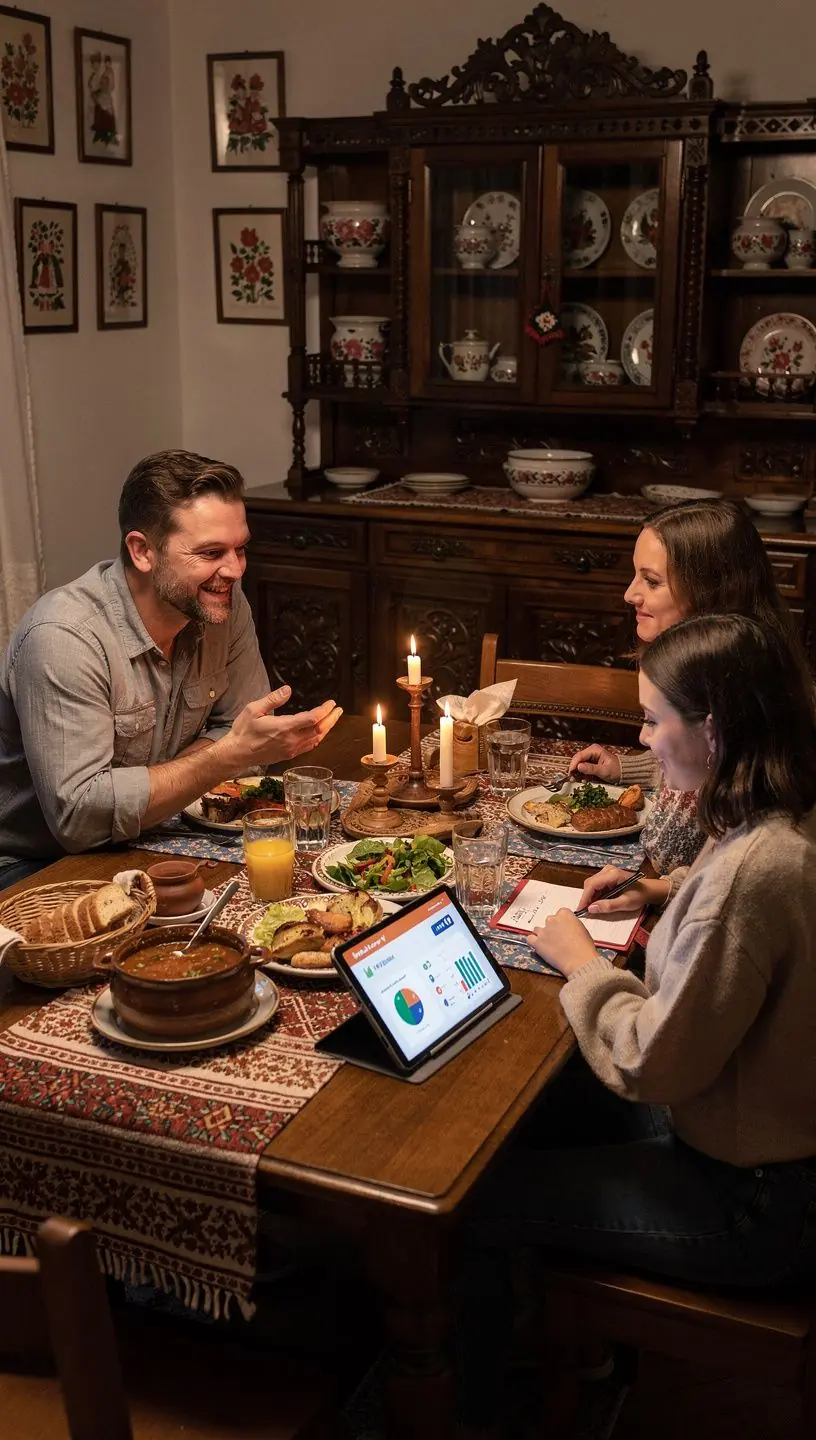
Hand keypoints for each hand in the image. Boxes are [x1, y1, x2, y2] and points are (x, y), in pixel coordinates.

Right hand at [222, 687, 343, 768]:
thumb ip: (273, 699)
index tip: (331, 703)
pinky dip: (318, 738)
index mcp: (284, 727)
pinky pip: (309, 746)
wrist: (237, 754)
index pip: (312, 718)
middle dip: (331, 719)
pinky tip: (320, 733)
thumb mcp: (254, 709)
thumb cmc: (243, 731)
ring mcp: (291, 749)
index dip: (325, 710)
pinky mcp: (289, 755)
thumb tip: (288, 689)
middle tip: (339, 710)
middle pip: (319, 730)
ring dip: (327, 728)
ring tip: (333, 719)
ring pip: (316, 739)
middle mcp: (291, 740)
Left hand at [529, 909, 596, 976]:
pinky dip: (533, 941)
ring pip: (538, 929)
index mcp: (565, 914)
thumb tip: (568, 927)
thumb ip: (572, 924)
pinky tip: (538, 945)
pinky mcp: (537, 943)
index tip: (563, 928)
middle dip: (552, 928)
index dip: (562, 922)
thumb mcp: (582, 929)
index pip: (560, 913)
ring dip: (542, 934)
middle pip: (549, 920)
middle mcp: (552, 920)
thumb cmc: (584, 947)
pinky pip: (530, 939)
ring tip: (549, 943)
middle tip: (558, 938)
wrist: (579, 960)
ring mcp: (543, 931)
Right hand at [568, 744, 622, 780]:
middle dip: (574, 769)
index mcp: (594, 750)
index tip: (570, 773)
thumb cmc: (616, 770)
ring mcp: (591, 757)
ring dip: (577, 772)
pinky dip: (582, 773)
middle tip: (571, 778)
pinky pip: (583, 767)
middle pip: (578, 759)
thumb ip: (591, 769)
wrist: (624, 772)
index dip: (573, 765)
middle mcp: (591, 751)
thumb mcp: (604, 771)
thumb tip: (579, 767)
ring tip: (576, 780)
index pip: (579, 756)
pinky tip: (583, 779)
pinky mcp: (591, 763)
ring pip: (579, 764)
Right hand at [576, 865, 669, 916]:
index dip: (585, 898)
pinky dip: (595, 894)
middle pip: (590, 883)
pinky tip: (598, 902)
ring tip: (592, 908)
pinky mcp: (607, 875)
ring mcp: (607, 871)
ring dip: (591, 897)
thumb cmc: (639, 896)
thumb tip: (590, 909)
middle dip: (587, 898)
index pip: (592, 884)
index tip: (581, 910)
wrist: (648, 890)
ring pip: (592, 884)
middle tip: (586, 911)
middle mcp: (608, 870)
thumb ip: (608, 906)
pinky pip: (596, 885)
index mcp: (613, 874)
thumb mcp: (625, 903)